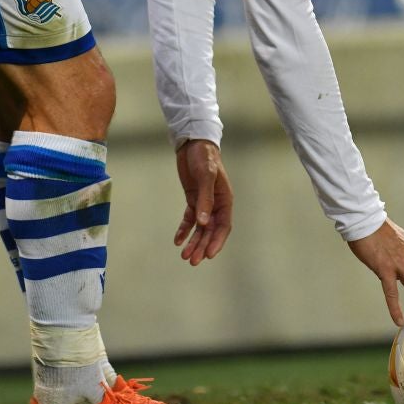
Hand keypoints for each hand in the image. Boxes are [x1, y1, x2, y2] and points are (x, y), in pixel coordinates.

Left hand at [174, 140, 233, 265]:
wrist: (193, 143)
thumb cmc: (204, 157)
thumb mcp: (206, 176)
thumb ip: (205, 199)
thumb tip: (203, 222)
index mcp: (225, 200)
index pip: (223, 226)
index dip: (216, 241)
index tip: (208, 255)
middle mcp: (216, 204)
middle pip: (210, 231)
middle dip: (202, 246)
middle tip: (192, 260)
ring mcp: (204, 203)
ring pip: (200, 228)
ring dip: (193, 241)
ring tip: (184, 256)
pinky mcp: (193, 199)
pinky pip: (189, 219)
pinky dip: (184, 230)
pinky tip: (177, 240)